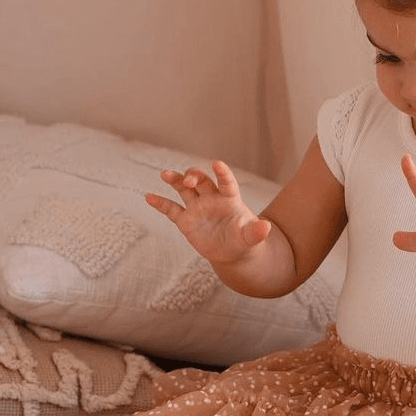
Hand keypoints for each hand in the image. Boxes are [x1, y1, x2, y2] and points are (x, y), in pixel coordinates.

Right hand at [145, 162, 270, 264]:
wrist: (232, 252)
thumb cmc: (244, 240)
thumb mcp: (251, 238)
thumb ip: (256, 232)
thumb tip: (266, 228)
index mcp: (229, 199)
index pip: (226, 182)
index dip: (222, 173)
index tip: (217, 164)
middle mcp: (211, 199)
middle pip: (201, 180)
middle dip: (194, 177)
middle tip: (189, 181)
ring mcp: (197, 208)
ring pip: (183, 189)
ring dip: (175, 180)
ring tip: (165, 174)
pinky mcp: (186, 221)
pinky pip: (171, 209)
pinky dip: (160, 203)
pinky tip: (148, 196)